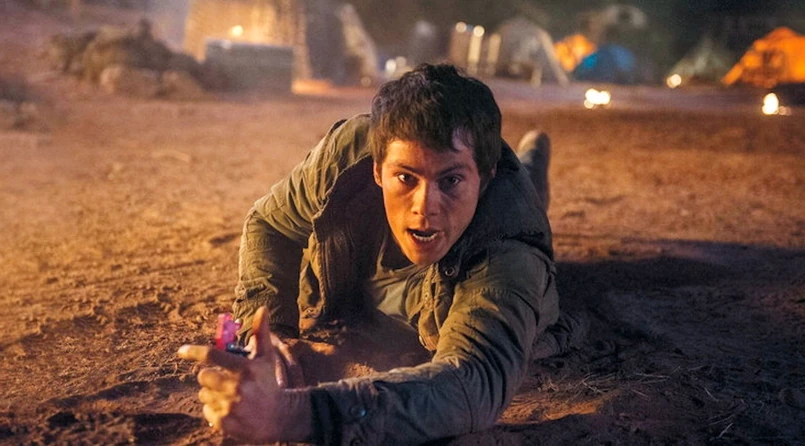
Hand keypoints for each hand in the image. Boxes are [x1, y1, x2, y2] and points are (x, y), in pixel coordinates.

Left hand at [177, 307, 308, 441]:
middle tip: (223, 379)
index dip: (193, 351)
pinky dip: (214, 409)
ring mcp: (229, 406)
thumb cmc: (268, 382)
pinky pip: (205, 410)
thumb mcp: (266, 358)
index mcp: (245, 369)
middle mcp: (236, 388)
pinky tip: (230, 409)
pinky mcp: (224, 422)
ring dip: (213, 393)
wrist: (279, 416)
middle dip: (210, 376)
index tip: (181, 351)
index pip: (211, 356)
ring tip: (231, 396)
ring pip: (203, 394)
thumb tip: (262, 308)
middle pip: (203, 376)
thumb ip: (260, 332)